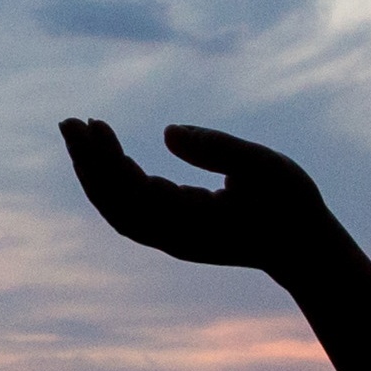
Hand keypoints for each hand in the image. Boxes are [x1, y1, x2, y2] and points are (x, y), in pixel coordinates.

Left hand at [58, 120, 347, 272]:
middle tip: (67, 121)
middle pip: (114, 203)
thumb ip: (218, 149)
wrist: (303, 250)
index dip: (106, 159)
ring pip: (118, 210)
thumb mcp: (265, 167)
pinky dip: (112, 183)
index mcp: (192, 223)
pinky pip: (131, 211)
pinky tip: (106, 155)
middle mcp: (174, 238)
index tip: (91, 123)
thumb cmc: (291, 206)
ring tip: (79, 133)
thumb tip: (168, 132)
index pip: (133, 192)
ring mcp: (172, 240)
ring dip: (95, 173)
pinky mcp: (175, 234)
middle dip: (87, 162)